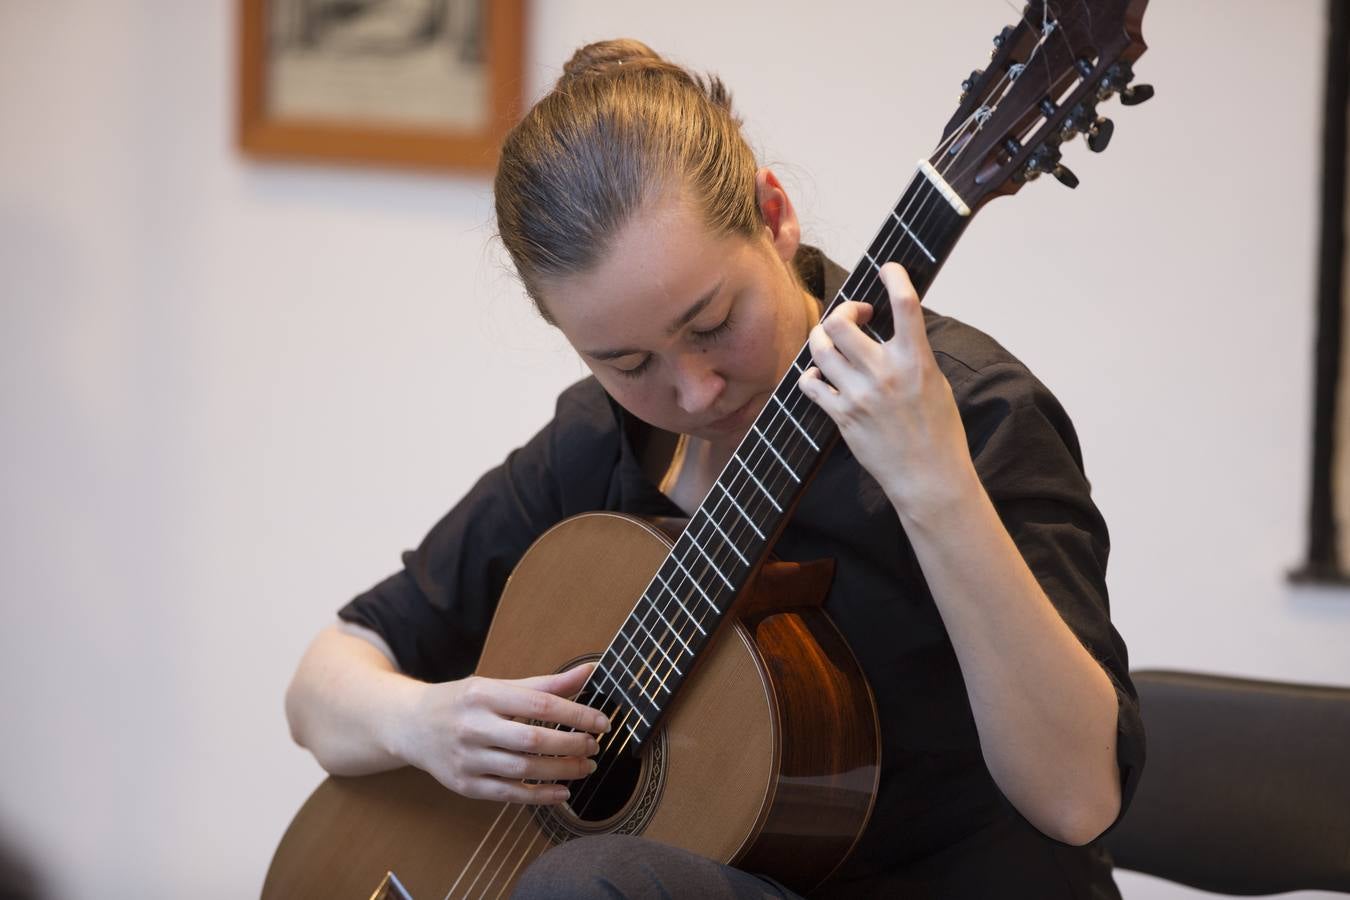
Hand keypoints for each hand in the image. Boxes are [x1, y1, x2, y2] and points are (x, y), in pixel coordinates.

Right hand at [395, 663, 608, 804]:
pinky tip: (562, 791)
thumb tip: (589, 672)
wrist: (410, 724)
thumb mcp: (498, 684)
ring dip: (562, 771)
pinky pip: (508, 794)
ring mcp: (466, 758)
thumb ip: (545, 684)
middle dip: (571, 745)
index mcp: (484, 694)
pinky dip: (539, 795)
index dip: (576, 714)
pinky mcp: (464, 784)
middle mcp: (473, 725)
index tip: (602, 722)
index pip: (539, 705)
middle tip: (594, 746)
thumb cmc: (463, 701)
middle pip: (533, 740)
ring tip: (586, 766)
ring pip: (523, 769)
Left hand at [797, 263, 977, 517]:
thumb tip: (891, 327)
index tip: (887, 268)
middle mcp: (886, 373)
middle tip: (852, 317)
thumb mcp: (935, 382)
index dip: (894, 276)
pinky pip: (810, 383)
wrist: (929, 477)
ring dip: (821, 339)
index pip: (905, 305)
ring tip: (831, 344)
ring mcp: (860, 395)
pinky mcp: (843, 416)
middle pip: (841, 322)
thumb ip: (912, 353)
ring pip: (819, 348)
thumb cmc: (938, 431)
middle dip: (842, 312)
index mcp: (917, 360)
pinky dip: (811, 375)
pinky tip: (822, 377)